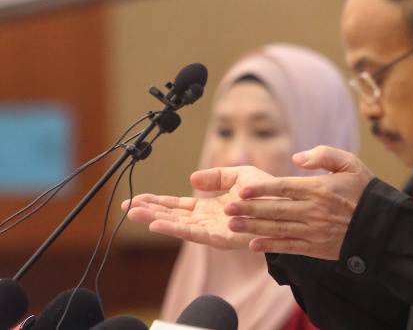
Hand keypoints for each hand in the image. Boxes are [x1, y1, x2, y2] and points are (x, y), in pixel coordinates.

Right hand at [122, 165, 273, 249]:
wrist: (287, 207)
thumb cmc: (267, 193)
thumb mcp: (239, 175)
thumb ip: (216, 175)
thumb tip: (192, 178)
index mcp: (210, 207)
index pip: (177, 205)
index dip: (157, 202)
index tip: (136, 199)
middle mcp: (207, 220)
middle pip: (171, 216)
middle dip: (148, 212)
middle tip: (125, 207)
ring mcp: (211, 230)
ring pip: (177, 225)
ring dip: (154, 219)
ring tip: (133, 214)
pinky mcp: (219, 237)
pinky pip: (192, 233)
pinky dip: (173, 229)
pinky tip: (157, 225)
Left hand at [223, 146, 373, 259]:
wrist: (380, 225)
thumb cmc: (364, 190)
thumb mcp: (350, 163)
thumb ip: (323, 155)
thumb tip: (298, 157)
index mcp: (320, 188)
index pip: (285, 188)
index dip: (262, 189)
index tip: (242, 189)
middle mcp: (314, 210)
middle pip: (276, 209)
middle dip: (250, 209)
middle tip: (228, 208)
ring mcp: (314, 230)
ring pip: (278, 228)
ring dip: (253, 227)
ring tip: (232, 224)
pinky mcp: (316, 247)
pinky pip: (289, 246)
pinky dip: (271, 247)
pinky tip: (253, 245)